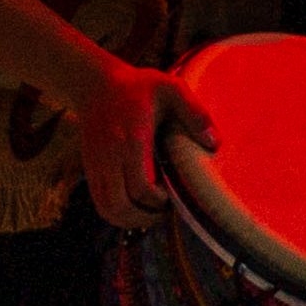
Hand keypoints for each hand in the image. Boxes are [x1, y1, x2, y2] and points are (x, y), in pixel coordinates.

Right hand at [67, 55, 178, 229]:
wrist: (94, 84)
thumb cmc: (138, 87)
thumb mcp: (170, 88)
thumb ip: (194, 112)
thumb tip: (215, 143)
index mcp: (131, 139)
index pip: (140, 187)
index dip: (159, 201)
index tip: (174, 195)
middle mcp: (109, 156)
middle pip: (121, 205)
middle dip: (146, 218)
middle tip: (166, 211)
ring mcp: (96, 165)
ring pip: (108, 209)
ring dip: (131, 220)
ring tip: (152, 213)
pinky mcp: (90, 170)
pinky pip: (101, 204)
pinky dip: (118, 214)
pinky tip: (136, 206)